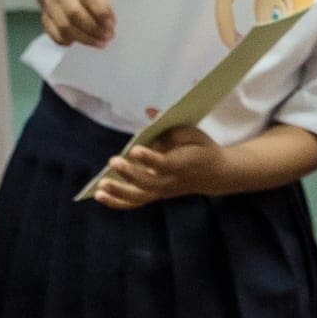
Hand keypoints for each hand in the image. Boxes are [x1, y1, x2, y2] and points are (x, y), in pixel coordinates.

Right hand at [41, 0, 117, 47]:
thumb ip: (110, 1)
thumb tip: (110, 22)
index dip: (100, 11)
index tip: (112, 24)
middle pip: (73, 12)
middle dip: (93, 28)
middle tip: (108, 37)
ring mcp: (50, 3)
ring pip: (64, 26)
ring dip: (85, 38)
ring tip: (100, 42)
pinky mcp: (45, 18)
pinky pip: (56, 35)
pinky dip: (70, 42)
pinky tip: (83, 42)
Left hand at [91, 127, 223, 209]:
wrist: (216, 174)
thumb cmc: (201, 149)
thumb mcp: (193, 133)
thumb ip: (172, 129)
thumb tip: (150, 115)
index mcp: (183, 164)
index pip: (164, 164)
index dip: (149, 158)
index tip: (135, 150)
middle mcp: (171, 182)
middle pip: (148, 184)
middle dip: (129, 174)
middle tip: (112, 161)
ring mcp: (163, 191)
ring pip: (139, 197)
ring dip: (118, 193)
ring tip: (100, 187)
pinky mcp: (156, 195)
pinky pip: (135, 202)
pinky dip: (117, 202)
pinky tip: (100, 196)